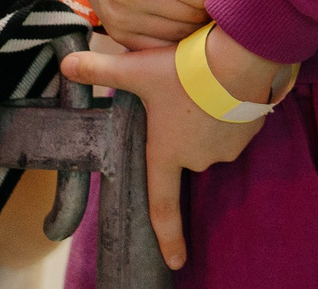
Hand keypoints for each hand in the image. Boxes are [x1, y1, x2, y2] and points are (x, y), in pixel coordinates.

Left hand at [62, 34, 272, 268]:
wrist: (243, 55)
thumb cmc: (186, 69)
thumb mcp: (138, 69)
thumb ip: (100, 69)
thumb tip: (64, 63)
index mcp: (168, 154)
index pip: (164, 208)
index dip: (169, 239)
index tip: (176, 262)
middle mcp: (199, 159)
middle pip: (185, 153)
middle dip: (182, 130)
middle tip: (180, 94)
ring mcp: (228, 147)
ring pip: (211, 137)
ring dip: (208, 119)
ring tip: (205, 86)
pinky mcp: (252, 130)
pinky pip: (236, 125)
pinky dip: (229, 110)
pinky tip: (227, 86)